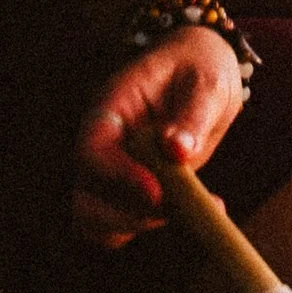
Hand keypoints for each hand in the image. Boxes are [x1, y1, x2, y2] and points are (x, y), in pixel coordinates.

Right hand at [73, 25, 244, 248]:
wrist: (201, 70)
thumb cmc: (199, 66)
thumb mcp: (207, 80)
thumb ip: (193, 113)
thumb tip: (178, 150)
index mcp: (110, 108)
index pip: (91, 152)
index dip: (117, 178)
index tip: (157, 193)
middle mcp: (104, 144)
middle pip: (84, 199)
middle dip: (125, 215)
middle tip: (177, 209)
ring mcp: (115, 170)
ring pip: (98, 221)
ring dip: (141, 225)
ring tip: (199, 208)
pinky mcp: (136, 189)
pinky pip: (130, 222)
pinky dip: (160, 225)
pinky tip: (206, 208)